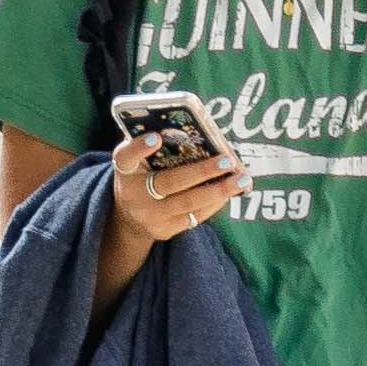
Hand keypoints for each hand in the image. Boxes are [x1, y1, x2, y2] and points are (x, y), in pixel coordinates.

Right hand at [89, 121, 239, 292]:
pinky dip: (215, 202)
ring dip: (219, 190)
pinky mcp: (165, 231)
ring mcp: (150, 216)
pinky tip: (232, 190)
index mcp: (125, 170)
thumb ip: (155, 147)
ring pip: (188, 202)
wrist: (129, 217)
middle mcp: (134, 195)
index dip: (139, 148)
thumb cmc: (140, 176)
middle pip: (169, 182)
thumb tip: (196, 134)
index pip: (126, 157)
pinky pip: (195, 216)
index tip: (155, 137)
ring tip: (241, 179)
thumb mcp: (137, 160)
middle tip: (227, 160)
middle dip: (201, 171)